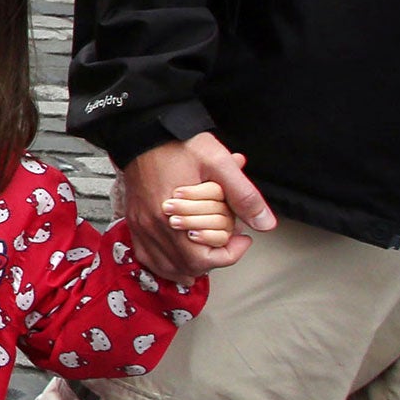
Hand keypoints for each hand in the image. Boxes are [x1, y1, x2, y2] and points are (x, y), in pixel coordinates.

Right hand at [121, 132, 274, 281]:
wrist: (144, 132)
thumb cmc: (178, 145)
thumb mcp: (219, 164)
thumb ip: (243, 195)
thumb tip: (264, 222)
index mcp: (174, 215)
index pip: (202, 259)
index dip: (229, 255)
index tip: (241, 239)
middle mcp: (154, 226)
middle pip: (185, 267)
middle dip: (213, 259)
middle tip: (228, 241)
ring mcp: (141, 226)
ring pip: (165, 267)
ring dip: (189, 266)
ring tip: (207, 250)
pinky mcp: (135, 222)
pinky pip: (147, 256)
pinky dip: (165, 262)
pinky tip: (178, 255)